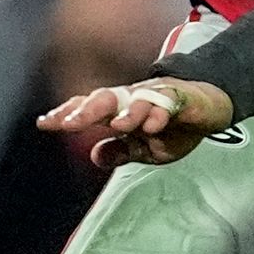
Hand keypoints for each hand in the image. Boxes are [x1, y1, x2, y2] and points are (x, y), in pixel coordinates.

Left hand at [37, 73, 230, 166]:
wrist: (209, 110)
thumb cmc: (173, 127)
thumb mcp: (144, 149)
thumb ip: (120, 152)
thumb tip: (94, 157)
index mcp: (120, 110)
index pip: (88, 110)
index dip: (66, 115)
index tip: (44, 123)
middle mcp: (132, 99)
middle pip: (104, 98)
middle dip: (86, 110)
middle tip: (68, 123)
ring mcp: (156, 96)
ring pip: (136, 99)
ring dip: (126, 112)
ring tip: (117, 125)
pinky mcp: (181, 97)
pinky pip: (169, 103)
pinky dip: (161, 113)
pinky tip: (154, 125)